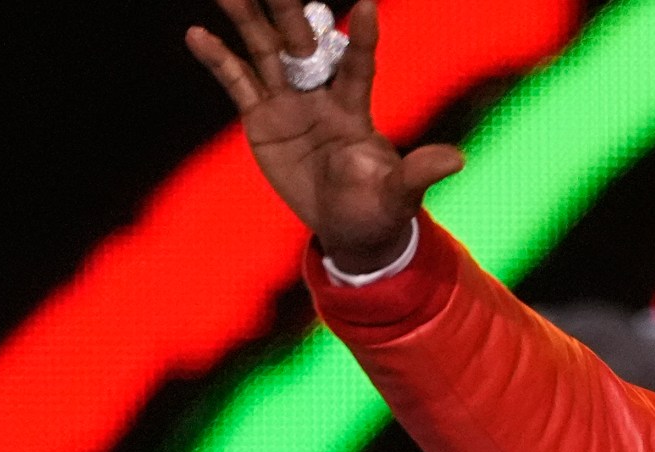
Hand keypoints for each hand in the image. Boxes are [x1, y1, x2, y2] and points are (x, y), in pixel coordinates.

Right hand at [186, 0, 462, 270]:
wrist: (349, 226)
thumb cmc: (380, 206)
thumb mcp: (400, 193)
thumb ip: (419, 172)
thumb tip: (457, 160)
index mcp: (356, 109)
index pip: (360, 66)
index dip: (363, 38)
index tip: (368, 4)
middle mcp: (321, 96)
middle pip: (305, 46)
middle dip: (292, 14)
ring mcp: (289, 103)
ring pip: (265, 52)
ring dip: (248, 21)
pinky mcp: (262, 118)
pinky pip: (237, 82)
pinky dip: (218, 59)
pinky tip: (197, 35)